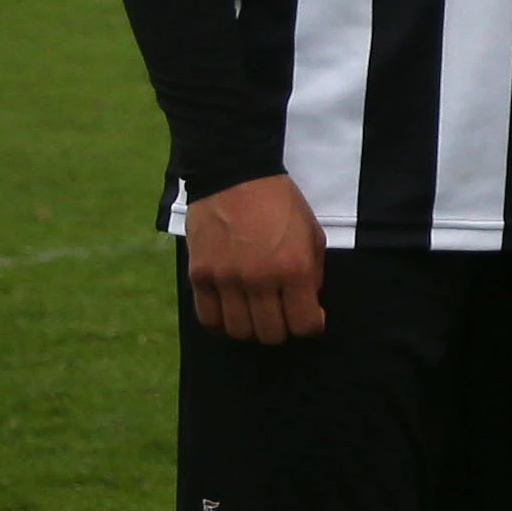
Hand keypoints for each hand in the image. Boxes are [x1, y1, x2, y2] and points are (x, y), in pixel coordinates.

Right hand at [184, 175, 328, 344]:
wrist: (234, 176)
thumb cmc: (280, 204)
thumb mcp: (313, 234)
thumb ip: (312, 273)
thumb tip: (307, 304)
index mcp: (294, 269)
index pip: (304, 324)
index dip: (311, 326)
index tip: (310, 317)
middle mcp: (259, 279)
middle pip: (271, 334)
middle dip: (282, 330)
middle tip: (282, 316)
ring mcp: (225, 279)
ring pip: (239, 331)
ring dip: (251, 329)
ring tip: (256, 315)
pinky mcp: (199, 275)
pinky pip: (208, 318)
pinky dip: (222, 323)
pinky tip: (231, 313)